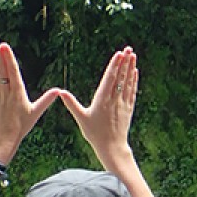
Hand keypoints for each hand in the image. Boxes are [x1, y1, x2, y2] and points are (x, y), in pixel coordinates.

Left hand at [0, 36, 58, 162]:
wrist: (2, 138)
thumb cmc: (20, 126)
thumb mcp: (35, 113)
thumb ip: (46, 100)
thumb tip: (59, 91)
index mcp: (18, 94)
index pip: (12, 71)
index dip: (8, 57)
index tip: (5, 45)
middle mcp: (4, 92)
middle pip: (0, 68)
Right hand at [58, 47, 138, 163]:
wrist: (112, 147)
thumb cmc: (94, 133)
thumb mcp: (81, 118)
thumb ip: (72, 104)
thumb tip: (60, 92)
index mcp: (102, 100)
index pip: (110, 79)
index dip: (115, 66)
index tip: (118, 54)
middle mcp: (115, 100)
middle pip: (121, 78)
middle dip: (125, 62)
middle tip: (128, 48)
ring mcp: (123, 104)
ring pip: (128, 83)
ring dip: (131, 68)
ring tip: (133, 56)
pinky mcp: (129, 109)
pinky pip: (132, 92)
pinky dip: (134, 81)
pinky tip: (135, 72)